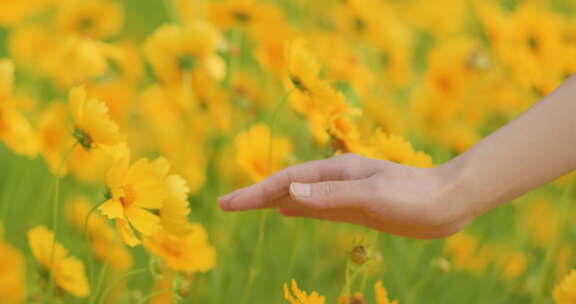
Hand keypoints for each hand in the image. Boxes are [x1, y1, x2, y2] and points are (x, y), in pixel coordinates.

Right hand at [218, 153, 471, 238]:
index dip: (255, 193)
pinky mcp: (355, 209)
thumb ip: (332, 195)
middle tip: (226, 204)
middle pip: (287, 186)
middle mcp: (336, 180)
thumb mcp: (372, 196)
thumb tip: (290, 191)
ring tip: (248, 205)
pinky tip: (287, 211)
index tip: (228, 203)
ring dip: (272, 201)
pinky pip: (316, 209)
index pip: (286, 181)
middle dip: (256, 195)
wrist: (448, 202)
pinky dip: (296, 209)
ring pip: (299, 198)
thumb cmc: (414, 196)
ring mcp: (344, 194)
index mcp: (336, 172)